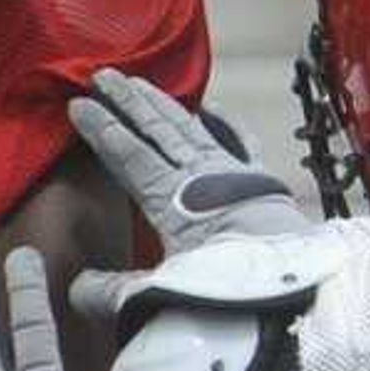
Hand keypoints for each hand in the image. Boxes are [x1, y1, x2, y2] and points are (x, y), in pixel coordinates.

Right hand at [69, 71, 311, 299]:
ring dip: (163, 104)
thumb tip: (76, 289)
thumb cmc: (226, 289)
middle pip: (157, 129)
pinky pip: (240, 142)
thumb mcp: (160, 295)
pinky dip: (225, 123)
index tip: (78, 105)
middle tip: (103, 75)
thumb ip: (113, 292)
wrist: (293, 283)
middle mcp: (201, 175)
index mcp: (171, 198)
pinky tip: (212, 109)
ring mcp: (232, 173)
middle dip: (128, 101)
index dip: (102, 129)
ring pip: (191, 127)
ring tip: (141, 84)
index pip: (128, 154)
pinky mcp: (260, 182)